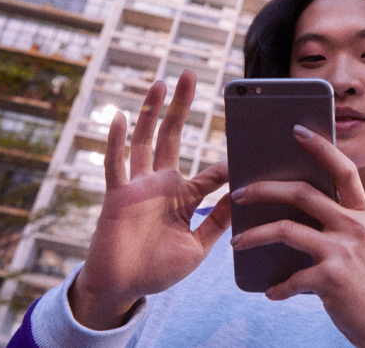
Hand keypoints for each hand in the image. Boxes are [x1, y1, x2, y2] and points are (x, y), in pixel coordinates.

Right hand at [69, 70, 231, 329]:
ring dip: (152, 112)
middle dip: (180, 107)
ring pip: (145, 141)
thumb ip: (218, 220)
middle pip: (172, 137)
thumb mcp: (198, 246)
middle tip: (191, 75)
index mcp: (183, 197)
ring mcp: (138, 187)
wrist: (122, 289)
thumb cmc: (158, 270)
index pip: (211, 172)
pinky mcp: (117, 196)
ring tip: (160, 83)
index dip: (228, 162)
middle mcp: (161, 185)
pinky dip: (116, 141)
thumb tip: (246, 196)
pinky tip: (120, 117)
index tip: (248, 140)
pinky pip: (115, 165)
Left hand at [229, 125, 364, 347]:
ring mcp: (343, 251)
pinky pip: (290, 277)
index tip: (297, 130)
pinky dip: (277, 287)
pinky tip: (272, 292)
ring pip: (286, 229)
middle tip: (239, 193)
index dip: (321, 147)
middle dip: (265, 189)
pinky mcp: (331, 278)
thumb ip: (345, 223)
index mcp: (364, 214)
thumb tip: (303, 209)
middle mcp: (355, 226)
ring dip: (255, 235)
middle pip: (303, 193)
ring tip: (237, 242)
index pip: (343, 170)